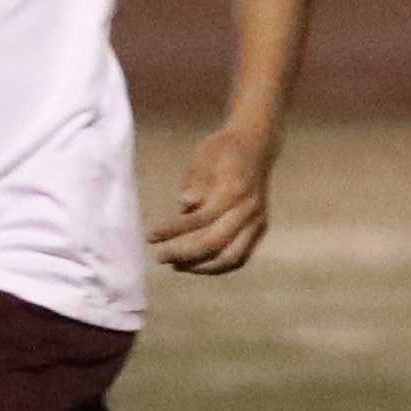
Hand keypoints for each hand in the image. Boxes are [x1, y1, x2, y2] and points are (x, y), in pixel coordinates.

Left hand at [151, 122, 278, 274]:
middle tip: (160, 257)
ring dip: (202, 266)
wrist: (257, 144)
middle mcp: (248, 210)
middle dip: (184, 254)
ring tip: (177, 265)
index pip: (201, 218)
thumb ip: (195, 182)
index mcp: (233, 190)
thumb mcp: (204, 157)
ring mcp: (257, 222)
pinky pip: (240, 257)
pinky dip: (219, 265)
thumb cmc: (224, 149)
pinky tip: (197, 264)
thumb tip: (184, 205)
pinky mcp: (259, 229)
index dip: (174, 230)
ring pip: (231, 257)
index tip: (151, 236)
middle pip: (215, 243)